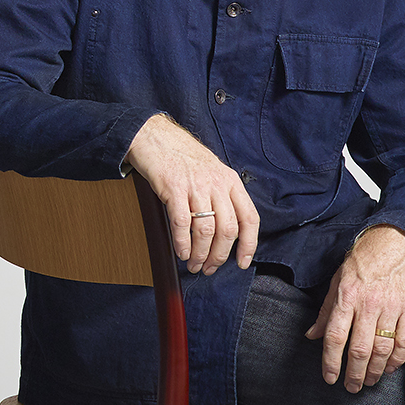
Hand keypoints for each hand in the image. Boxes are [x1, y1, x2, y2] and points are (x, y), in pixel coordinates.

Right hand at [123, 114, 258, 275]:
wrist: (155, 137)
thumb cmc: (182, 156)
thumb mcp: (212, 171)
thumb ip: (222, 196)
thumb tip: (224, 233)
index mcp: (230, 181)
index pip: (249, 218)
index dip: (248, 244)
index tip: (242, 262)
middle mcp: (217, 183)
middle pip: (227, 230)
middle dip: (219, 256)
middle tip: (209, 268)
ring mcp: (196, 186)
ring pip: (206, 231)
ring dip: (200, 254)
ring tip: (193, 263)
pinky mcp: (173, 188)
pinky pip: (182, 224)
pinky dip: (182, 243)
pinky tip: (181, 252)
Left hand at [307, 225, 404, 393]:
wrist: (398, 242)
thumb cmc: (364, 261)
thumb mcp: (338, 281)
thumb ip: (326, 311)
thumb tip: (311, 335)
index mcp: (346, 297)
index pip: (335, 337)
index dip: (331, 362)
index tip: (329, 378)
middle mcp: (368, 305)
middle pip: (359, 349)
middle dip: (353, 373)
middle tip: (351, 387)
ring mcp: (391, 308)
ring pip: (382, 349)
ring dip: (374, 370)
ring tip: (368, 381)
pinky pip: (404, 341)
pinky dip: (397, 360)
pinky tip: (390, 369)